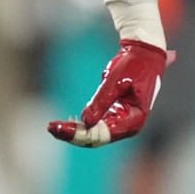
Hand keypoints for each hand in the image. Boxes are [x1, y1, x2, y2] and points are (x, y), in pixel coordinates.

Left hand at [48, 39, 171, 147]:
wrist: (144, 55)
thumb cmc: (134, 65)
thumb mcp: (116, 81)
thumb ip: (102, 101)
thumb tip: (86, 121)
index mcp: (133, 120)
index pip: (102, 134)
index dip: (79, 134)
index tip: (59, 128)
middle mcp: (128, 127)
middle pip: (95, 138)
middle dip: (72, 134)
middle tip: (50, 127)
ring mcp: (120, 123)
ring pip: (93, 135)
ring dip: (73, 131)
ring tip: (52, 126)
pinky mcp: (113, 117)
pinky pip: (93, 126)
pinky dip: (78, 126)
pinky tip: (63, 124)